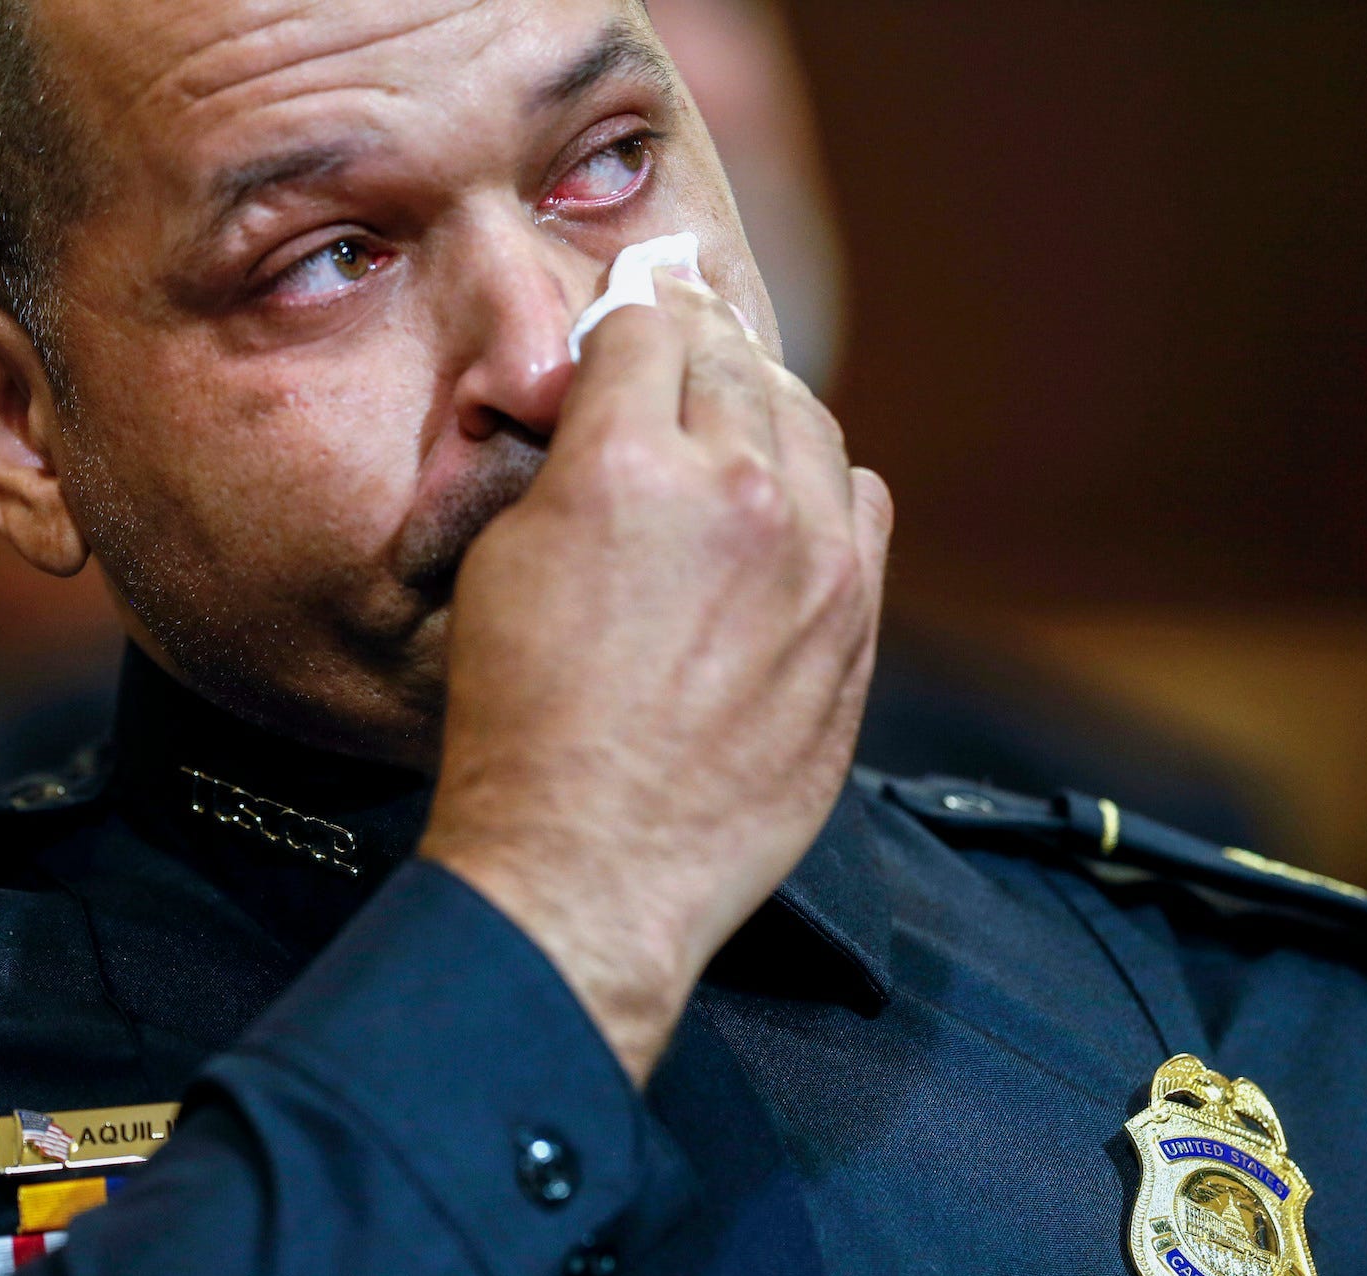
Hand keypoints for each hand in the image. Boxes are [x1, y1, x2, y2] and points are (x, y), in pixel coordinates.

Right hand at [419, 273, 891, 1084]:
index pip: (646, 328)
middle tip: (677, 352)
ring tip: (732, 428)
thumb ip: (566, 464)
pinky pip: (863, 506)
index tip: (625, 328)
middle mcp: (737, 492)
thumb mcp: (504, 564)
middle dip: (697, 349)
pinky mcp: (855, 622)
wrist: (590, 863)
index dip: (627, 320)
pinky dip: (826, 488)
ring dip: (766, 409)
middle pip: (735, 360)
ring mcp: (814, 559)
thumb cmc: (522, 725)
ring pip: (810, 423)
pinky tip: (791, 506)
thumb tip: (604, 415)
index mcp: (628, 463)